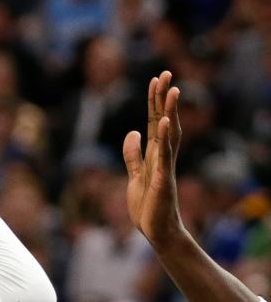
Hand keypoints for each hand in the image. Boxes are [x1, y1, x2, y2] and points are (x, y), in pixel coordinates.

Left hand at [123, 71, 184, 249]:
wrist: (156, 232)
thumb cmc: (147, 205)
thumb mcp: (134, 175)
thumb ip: (132, 154)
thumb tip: (132, 132)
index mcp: (154, 153)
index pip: (153, 120)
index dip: (153, 101)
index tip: (155, 79)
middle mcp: (162, 156)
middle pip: (163, 121)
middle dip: (163, 98)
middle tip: (166, 73)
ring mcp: (164, 166)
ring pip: (168, 134)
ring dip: (169, 111)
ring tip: (172, 89)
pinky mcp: (163, 179)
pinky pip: (164, 155)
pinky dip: (164, 138)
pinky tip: (164, 121)